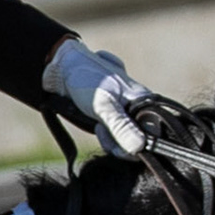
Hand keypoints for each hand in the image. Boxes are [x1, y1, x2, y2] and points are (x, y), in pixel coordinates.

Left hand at [43, 38, 151, 156]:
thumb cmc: (85, 79)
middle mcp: (137, 105)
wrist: (61, 68)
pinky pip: (115, 132)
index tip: (116, 145)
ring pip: (125, 137)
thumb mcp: (103, 106)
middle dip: (119, 142)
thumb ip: (121, 127)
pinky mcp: (113, 113)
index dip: (136, 146)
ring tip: (97, 124)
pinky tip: (95, 123)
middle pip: (138, 138)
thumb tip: (139, 147)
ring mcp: (125, 110)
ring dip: (109, 137)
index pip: (153, 133)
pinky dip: (105, 133)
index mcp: (142, 99)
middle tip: (101, 129)